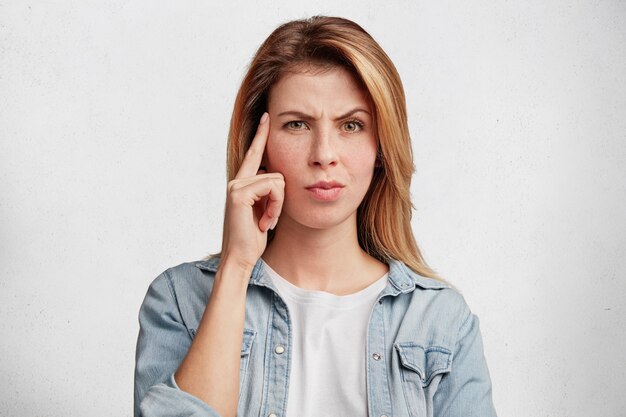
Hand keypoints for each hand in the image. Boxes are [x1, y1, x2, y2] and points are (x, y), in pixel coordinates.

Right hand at [221, 112, 283, 271]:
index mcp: (242, 183)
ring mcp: (236, 185)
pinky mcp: (239, 194)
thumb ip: (267, 193)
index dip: (260, 135)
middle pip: (276, 172)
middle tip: (269, 220)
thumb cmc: (253, 238)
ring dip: (278, 206)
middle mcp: (236, 180)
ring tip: (266, 222)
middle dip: (280, 199)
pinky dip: (275, 208)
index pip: (254, 154)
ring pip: (277, 181)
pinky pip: (273, 188)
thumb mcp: (264, 211)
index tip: (266, 117)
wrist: (240, 257)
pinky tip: (264, 223)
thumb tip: (278, 180)